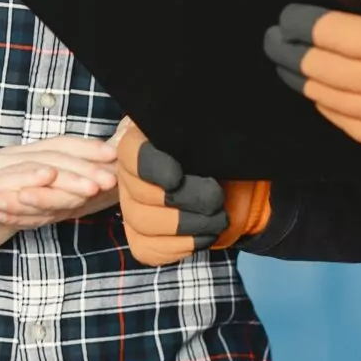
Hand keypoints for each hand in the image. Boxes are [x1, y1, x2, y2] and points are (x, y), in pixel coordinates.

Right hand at [0, 136, 119, 267]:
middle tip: (114, 175)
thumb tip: (82, 196)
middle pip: (50, 156)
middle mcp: (2, 163)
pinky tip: (46, 180)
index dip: (87, 150)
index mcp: (14, 162)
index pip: (56, 149)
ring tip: (92, 184)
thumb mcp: (16, 209)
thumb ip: (44, 200)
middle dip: (85, 165)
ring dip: (65, 176)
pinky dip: (26, 181)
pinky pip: (3, 187)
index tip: (117, 156)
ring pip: (32, 170)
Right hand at [115, 122, 271, 266]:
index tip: (178, 176)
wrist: (233, 182)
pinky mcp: (143, 238)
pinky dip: (182, 246)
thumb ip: (204, 118)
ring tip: (218, 218)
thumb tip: (212, 110)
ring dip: (189, 226)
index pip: (132, 156)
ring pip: (143, 225)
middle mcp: (127, 176)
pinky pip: (150, 250)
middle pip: (138, 198)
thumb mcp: (216, 129)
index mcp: (141, 141)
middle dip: (185, 202)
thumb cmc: (221, 150)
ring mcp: (132, 210)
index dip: (152, 168)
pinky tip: (204, 233)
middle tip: (216, 198)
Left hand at [265, 0, 360, 160]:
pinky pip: (340, 123)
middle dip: (286, 50)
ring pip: (322, 97)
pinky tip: (318, 92)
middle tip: (273, 39)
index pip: (326, 33)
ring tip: (287, 64)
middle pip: (315, 67)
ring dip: (298, 78)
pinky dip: (322, 104)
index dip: (298, 22)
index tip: (285, 16)